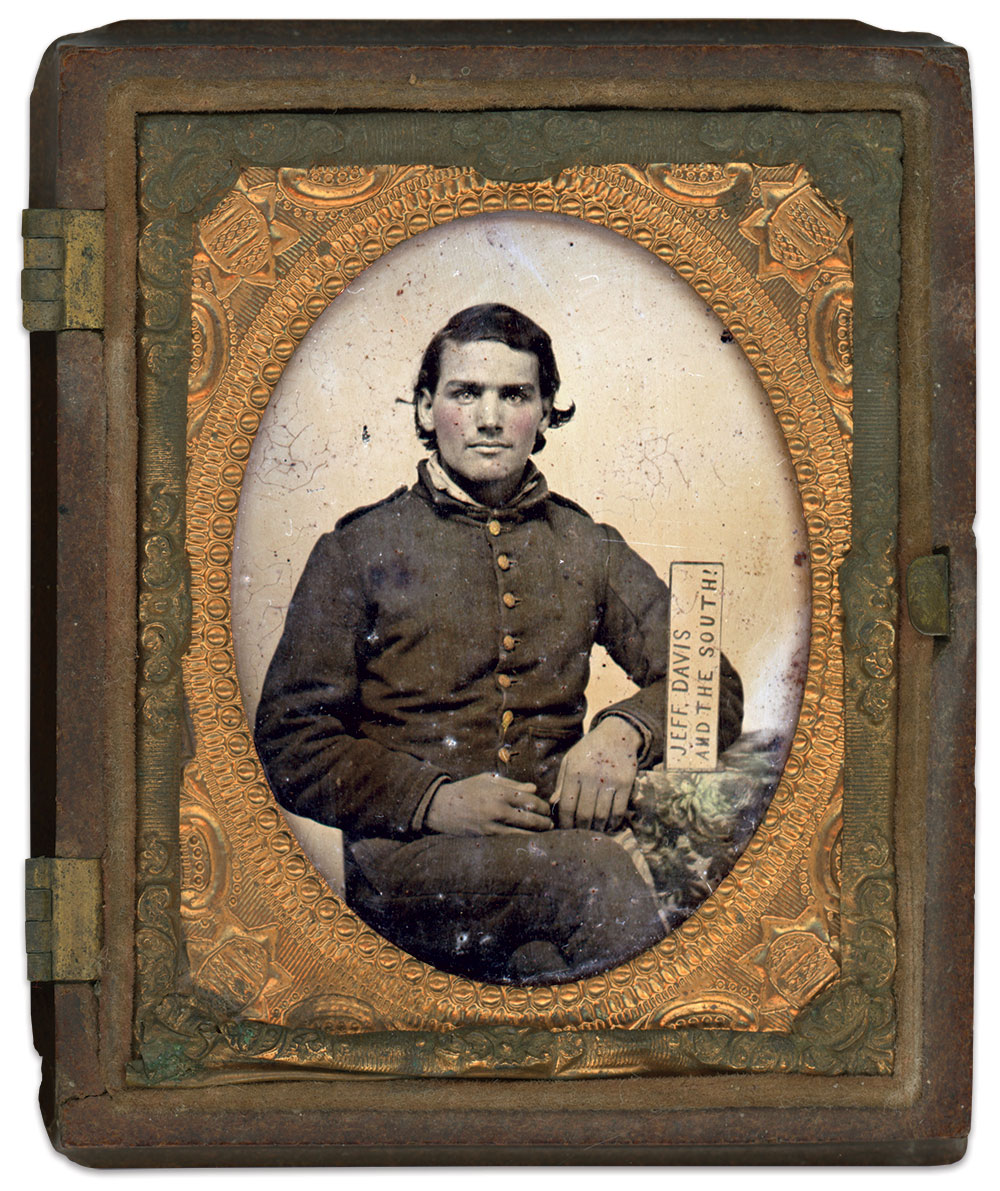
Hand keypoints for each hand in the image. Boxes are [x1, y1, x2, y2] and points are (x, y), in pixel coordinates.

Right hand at [424, 773, 552, 835]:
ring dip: (536, 835)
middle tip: (551, 825)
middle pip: (530, 818)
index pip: (530, 800)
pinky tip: (528, 841)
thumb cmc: (466, 790)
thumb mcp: (487, 780)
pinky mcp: (486, 838)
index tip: (548, 810)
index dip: (543, 807)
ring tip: (544, 835)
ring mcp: (491, 826)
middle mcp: (497, 809)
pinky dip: (520, 841)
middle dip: (544, 823)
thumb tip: (534, 789)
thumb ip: (512, 784)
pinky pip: (508, 841)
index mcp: (499, 792)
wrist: (441, 807)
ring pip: (521, 833)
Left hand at [553, 716, 640, 831]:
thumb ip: (561, 782)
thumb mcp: (570, 760)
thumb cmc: (589, 750)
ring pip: (601, 815)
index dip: (564, 822)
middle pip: (584, 814)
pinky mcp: (626, 783)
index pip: (566, 805)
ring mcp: (610, 780)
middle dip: (580, 829)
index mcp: (574, 771)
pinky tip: (609, 826)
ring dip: (597, 828)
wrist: (617, 735)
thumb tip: (553, 804)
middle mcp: (591, 777)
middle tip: (579, 835)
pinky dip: (613, 822)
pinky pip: (619, 810)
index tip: (565, 830)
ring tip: (593, 832)